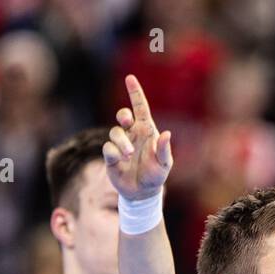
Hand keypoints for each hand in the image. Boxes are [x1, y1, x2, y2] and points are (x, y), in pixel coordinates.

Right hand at [104, 74, 172, 200]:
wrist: (142, 194)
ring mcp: (120, 145)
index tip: (130, 78)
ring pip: (114, 132)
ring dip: (121, 141)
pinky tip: (120, 160)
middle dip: (123, 114)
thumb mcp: (164, 164)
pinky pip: (107, 148)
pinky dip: (114, 152)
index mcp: (146, 131)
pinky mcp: (110, 157)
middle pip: (122, 115)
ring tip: (128, 154)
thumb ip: (164, 150)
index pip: (140, 108)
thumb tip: (166, 133)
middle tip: (127, 120)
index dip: (135, 93)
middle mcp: (132, 135)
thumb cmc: (156, 176)